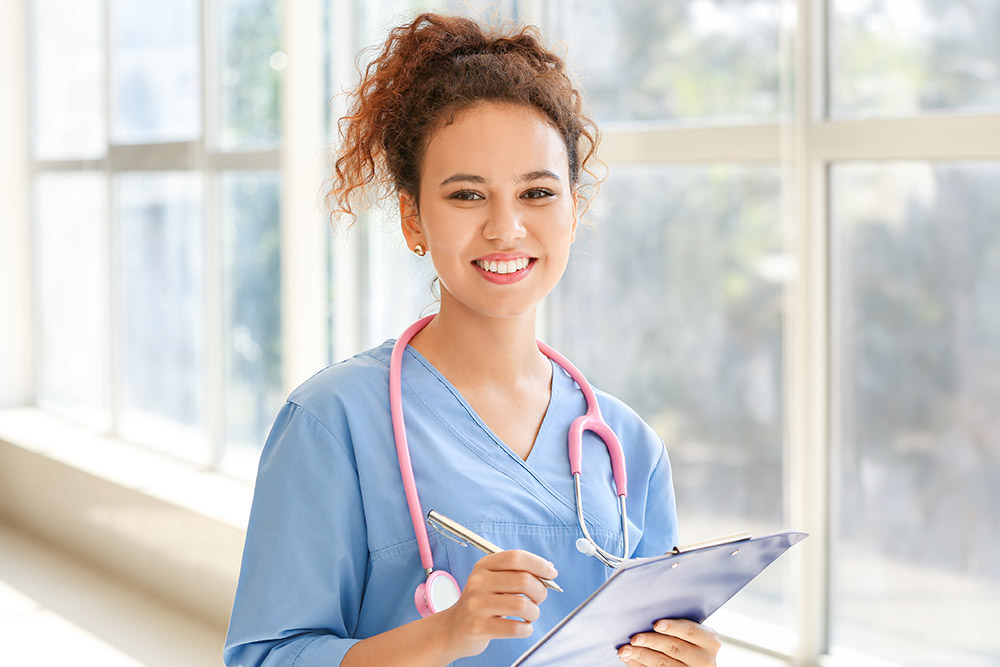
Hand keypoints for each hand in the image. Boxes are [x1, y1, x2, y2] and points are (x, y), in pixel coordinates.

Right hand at [437, 550, 556, 658]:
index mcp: (484, 566)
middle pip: (523, 580)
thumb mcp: (493, 580)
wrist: (453, 628)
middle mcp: (478, 582)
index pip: (516, 558)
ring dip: (534, 612)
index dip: (538, 564)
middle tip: (538, 599)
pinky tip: (523, 627)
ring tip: (530, 615)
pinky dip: (526, 629)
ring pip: (522, 605)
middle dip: (540, 591)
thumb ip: (517, 573)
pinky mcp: (478, 627)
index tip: (551, 573)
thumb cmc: (482, 603)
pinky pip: (515, 628)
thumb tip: (549, 569)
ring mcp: (476, 605)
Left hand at [617, 619, 720, 665]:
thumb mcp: (692, 633)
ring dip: (640, 655)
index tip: (656, 624)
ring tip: (625, 650)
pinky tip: (630, 658)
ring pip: (663, 664)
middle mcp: (705, 659)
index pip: (690, 630)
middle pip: (674, 648)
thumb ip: (678, 623)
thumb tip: (648, 613)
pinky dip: (639, 665)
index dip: (673, 626)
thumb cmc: (689, 640)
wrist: (695, 662)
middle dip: (651, 641)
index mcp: (710, 640)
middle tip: (633, 638)